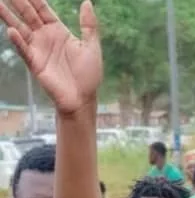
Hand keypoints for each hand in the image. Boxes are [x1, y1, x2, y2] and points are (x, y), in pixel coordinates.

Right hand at [0, 0, 102, 114]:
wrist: (82, 98)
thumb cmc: (89, 74)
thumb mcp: (91, 46)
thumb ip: (89, 25)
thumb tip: (87, 2)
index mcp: (58, 31)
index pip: (42, 9)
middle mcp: (45, 37)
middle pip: (28, 14)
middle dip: (18, 2)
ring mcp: (38, 49)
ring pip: (20, 28)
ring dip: (8, 16)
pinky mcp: (35, 63)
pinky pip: (24, 50)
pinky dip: (18, 41)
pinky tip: (11, 31)